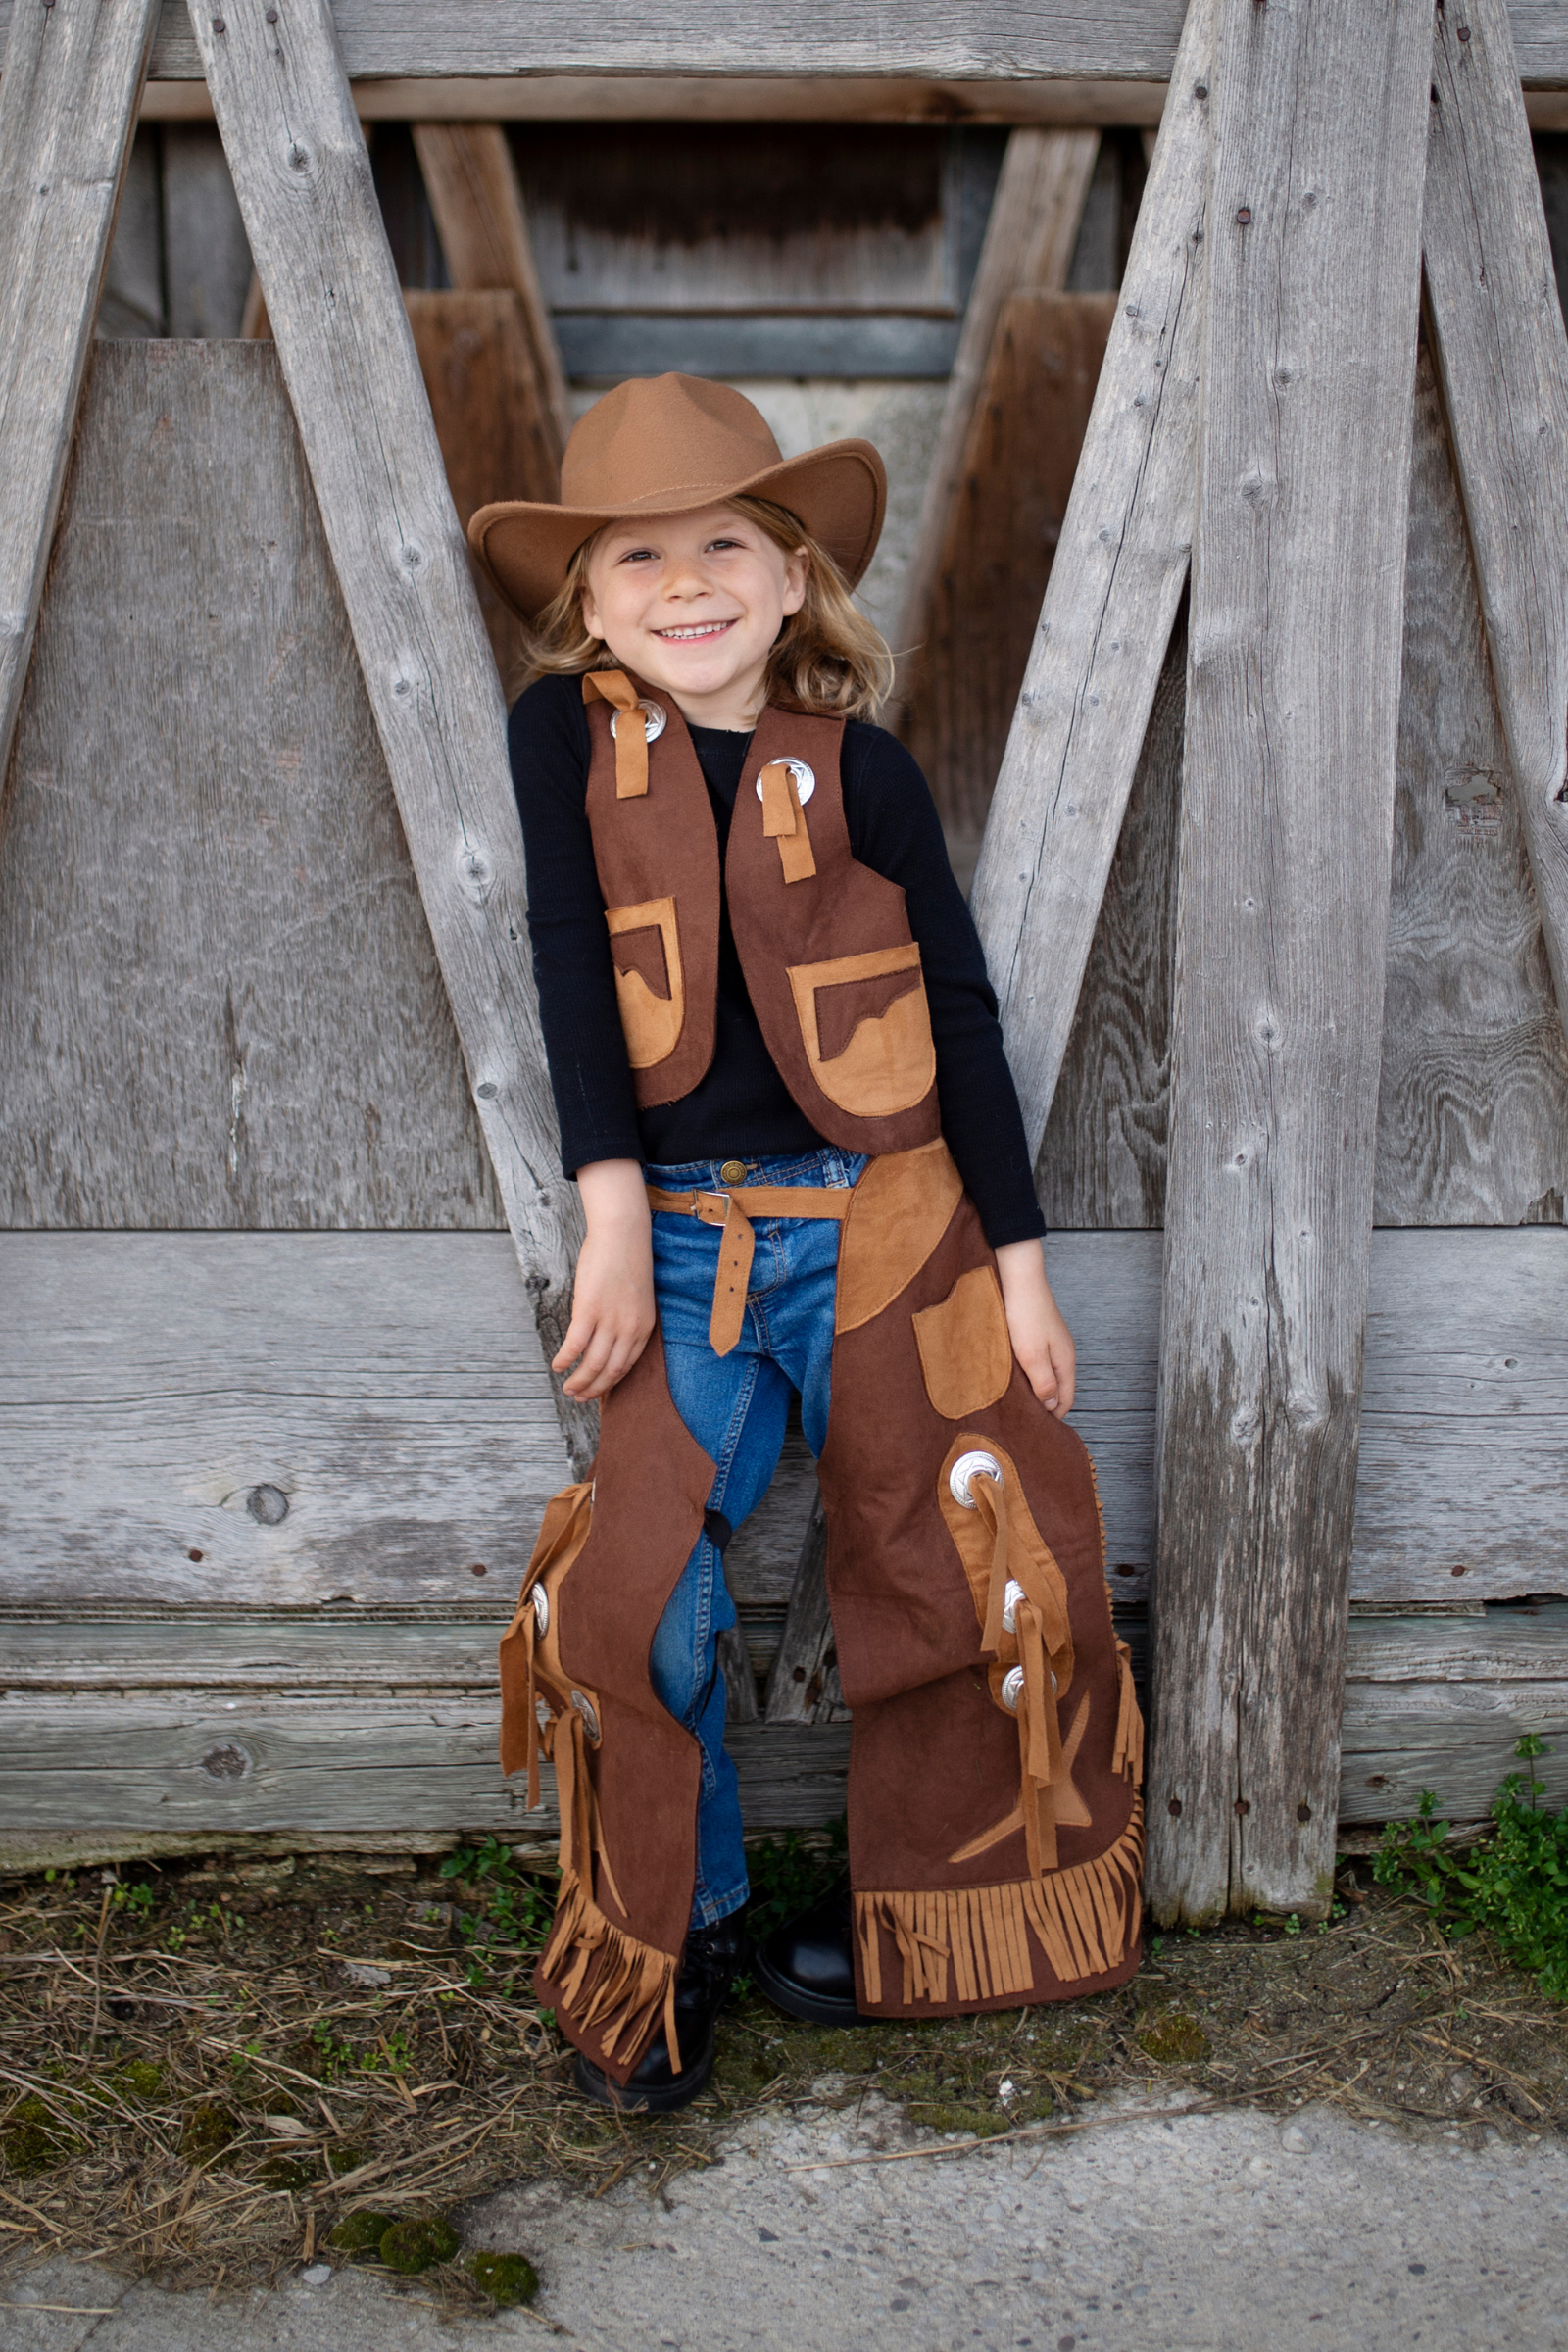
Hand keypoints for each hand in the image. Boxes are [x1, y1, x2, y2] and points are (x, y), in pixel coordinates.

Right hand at [553, 1160, 656, 1400]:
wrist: (623, 1234)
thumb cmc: (627, 1261)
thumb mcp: (636, 1297)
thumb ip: (626, 1320)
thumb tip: (608, 1338)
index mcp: (644, 1327)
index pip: (627, 1367)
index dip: (610, 1383)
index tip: (598, 1391)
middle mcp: (630, 1329)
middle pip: (610, 1371)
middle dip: (594, 1389)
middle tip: (579, 1397)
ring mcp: (610, 1321)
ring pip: (592, 1364)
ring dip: (578, 1381)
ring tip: (567, 1387)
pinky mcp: (589, 1310)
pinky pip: (575, 1345)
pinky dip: (564, 1360)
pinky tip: (556, 1365)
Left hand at [993, 1239, 1075, 1415]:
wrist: (1019, 1277)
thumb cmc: (1025, 1313)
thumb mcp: (1032, 1355)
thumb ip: (1043, 1383)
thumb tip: (1050, 1406)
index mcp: (1065, 1361)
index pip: (1066, 1399)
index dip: (1053, 1416)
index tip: (1036, 1428)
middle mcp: (1062, 1353)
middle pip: (1057, 1388)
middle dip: (1044, 1405)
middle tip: (1023, 1418)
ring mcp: (1050, 1342)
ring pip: (1045, 1374)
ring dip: (1034, 1388)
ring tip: (1015, 1400)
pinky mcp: (1037, 1334)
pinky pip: (1036, 1361)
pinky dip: (1027, 1373)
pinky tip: (1012, 1375)